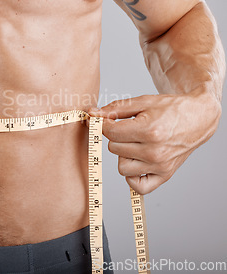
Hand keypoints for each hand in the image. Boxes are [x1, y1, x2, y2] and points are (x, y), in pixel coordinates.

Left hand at [89, 90, 220, 193]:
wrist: (198, 119)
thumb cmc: (170, 109)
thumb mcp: (142, 102)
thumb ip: (114, 109)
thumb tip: (92, 114)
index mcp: (149, 130)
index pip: (110, 132)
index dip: (105, 124)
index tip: (110, 120)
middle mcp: (155, 151)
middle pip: (113, 148)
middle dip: (117, 137)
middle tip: (130, 130)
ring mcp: (160, 166)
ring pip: (121, 167)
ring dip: (124, 155)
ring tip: (136, 144)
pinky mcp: (164, 175)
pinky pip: (137, 186)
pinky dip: (132, 176)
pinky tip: (137, 161)